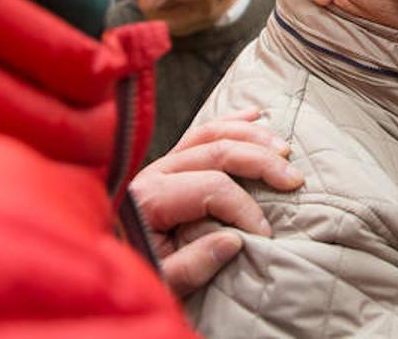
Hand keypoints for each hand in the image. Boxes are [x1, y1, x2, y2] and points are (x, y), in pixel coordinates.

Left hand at [129, 108, 304, 296]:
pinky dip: (232, 120)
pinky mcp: (169, 164)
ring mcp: (161, 164)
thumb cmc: (136, 275)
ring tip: (284, 150)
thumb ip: (192, 266)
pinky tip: (257, 115)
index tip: (265, 235)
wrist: (104, 270)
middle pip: (217, 151)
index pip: (211, 188)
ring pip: (212, 132)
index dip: (244, 209)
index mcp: (148, 198)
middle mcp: (154, 172)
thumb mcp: (159, 283)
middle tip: (294, 180)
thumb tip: (233, 240)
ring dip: (253, 136)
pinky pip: (202, 130)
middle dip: (261, 163)